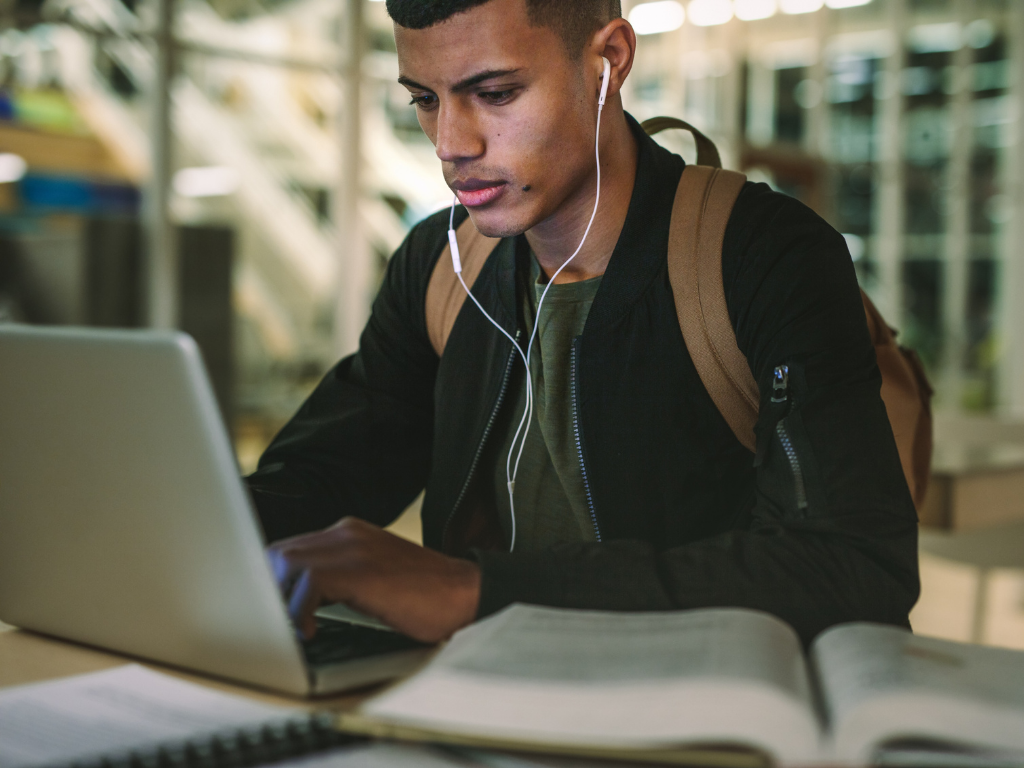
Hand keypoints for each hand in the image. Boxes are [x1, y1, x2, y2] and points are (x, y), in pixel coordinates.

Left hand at [266, 517, 480, 642]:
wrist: (466, 594)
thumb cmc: (425, 596)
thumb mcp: (375, 578)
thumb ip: (341, 578)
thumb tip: (301, 602)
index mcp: (350, 532)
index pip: (292, 548)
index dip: (275, 578)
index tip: (271, 606)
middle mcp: (347, 532)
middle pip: (282, 552)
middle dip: (270, 589)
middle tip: (272, 621)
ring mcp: (354, 547)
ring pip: (288, 562)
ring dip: (281, 599)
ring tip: (291, 627)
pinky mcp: (361, 569)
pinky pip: (309, 581)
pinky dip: (300, 609)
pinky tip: (311, 631)